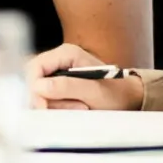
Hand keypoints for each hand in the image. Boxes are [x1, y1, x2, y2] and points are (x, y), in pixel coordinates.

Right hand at [28, 43, 143, 110]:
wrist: (127, 100)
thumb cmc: (115, 94)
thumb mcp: (94, 92)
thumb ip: (67, 87)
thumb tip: (39, 87)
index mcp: (66, 53)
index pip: (35, 67)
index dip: (35, 87)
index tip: (42, 107)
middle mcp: (58, 59)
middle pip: (34, 79)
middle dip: (45, 98)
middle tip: (66, 109)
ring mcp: (56, 72)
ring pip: (38, 90)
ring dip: (54, 104)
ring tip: (78, 107)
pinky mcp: (57, 84)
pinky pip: (46, 97)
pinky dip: (56, 106)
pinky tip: (72, 108)